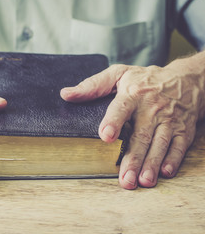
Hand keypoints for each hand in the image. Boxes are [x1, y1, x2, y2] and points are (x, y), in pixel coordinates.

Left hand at [60, 55, 204, 188]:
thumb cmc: (146, 79)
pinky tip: (164, 172)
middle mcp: (152, 108)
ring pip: (159, 143)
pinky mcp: (184, 129)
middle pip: (141, 135)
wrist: (187, 79)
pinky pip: (179, 146)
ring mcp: (170, 120)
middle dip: (133, 158)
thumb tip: (66, 94)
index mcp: (133, 93)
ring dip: (151, 163)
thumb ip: (93, 85)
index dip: (114, 121)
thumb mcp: (119, 74)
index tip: (106, 136)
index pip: (122, 107)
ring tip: (142, 180)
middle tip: (125, 178)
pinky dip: (173, 159)